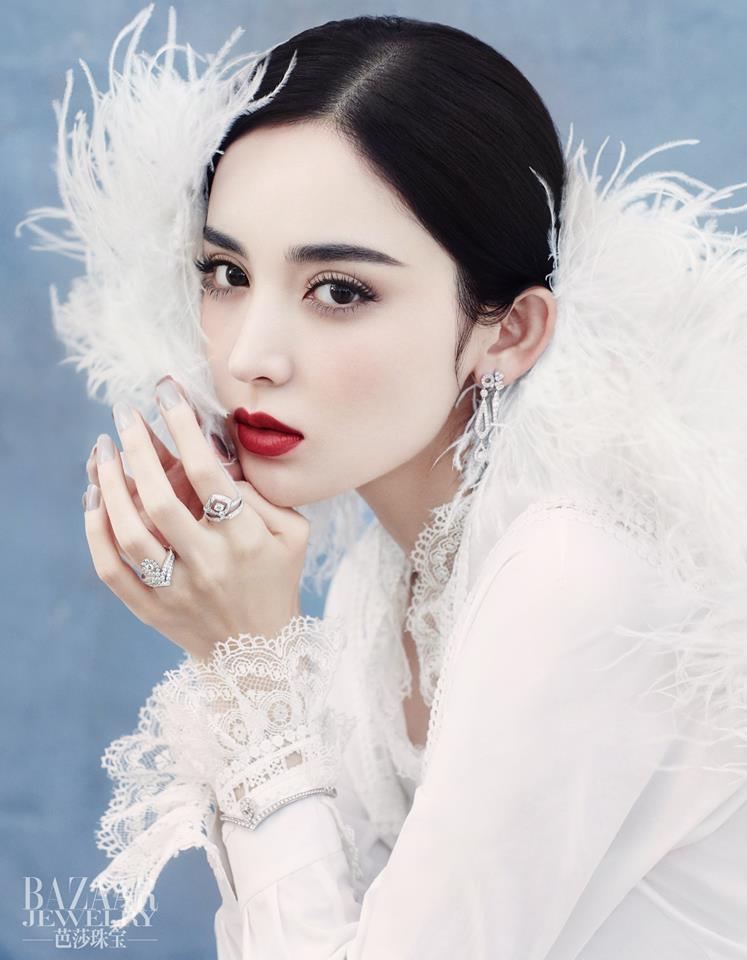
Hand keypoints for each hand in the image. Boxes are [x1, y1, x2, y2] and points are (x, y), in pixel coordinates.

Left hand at [82, 377, 308, 660]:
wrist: (259, 655)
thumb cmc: (277, 580)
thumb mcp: (293, 534)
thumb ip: (264, 496)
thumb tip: (218, 461)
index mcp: (247, 541)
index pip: (210, 476)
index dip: (184, 428)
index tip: (167, 393)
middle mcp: (209, 565)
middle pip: (161, 501)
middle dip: (138, 448)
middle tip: (123, 411)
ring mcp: (176, 591)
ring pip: (129, 535)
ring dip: (109, 486)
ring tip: (101, 450)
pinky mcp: (151, 610)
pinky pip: (112, 570)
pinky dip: (95, 532)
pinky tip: (92, 498)